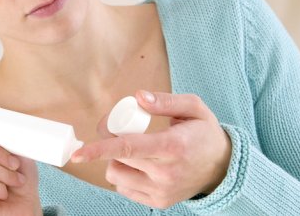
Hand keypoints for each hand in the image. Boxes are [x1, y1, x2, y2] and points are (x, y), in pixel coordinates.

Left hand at [71, 90, 231, 208]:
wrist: (222, 167)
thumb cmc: (204, 133)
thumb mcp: (193, 107)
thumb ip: (165, 101)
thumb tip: (137, 97)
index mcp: (173, 147)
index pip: (129, 148)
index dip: (99, 150)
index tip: (77, 154)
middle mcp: (166, 173)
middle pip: (118, 160)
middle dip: (109, 143)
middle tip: (118, 129)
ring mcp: (162, 191)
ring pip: (117, 176)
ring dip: (116, 161)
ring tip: (133, 150)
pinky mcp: (159, 202)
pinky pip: (125, 189)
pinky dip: (125, 175)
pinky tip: (140, 165)